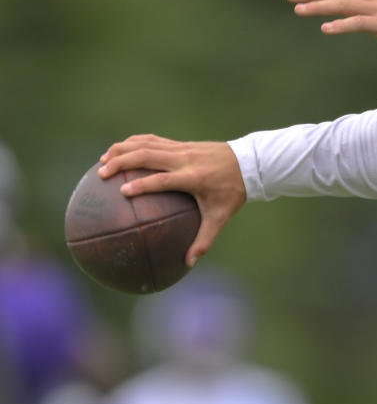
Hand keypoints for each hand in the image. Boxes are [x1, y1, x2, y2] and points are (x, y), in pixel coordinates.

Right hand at [98, 135, 246, 266]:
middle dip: (122, 162)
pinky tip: (120, 150)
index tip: (122, 191)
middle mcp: (185, 159)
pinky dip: (134, 142)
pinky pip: (153, 140)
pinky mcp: (181, 143)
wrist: (249, 162)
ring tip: (103, 160)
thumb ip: (204, 240)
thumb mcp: (221, 217)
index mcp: (193, 178)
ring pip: (147, 143)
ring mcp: (182, 148)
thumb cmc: (233, 193)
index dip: (142, 184)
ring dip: (123, 149)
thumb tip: (188, 264)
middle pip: (148, 155)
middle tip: (101, 174)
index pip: (162, 180)